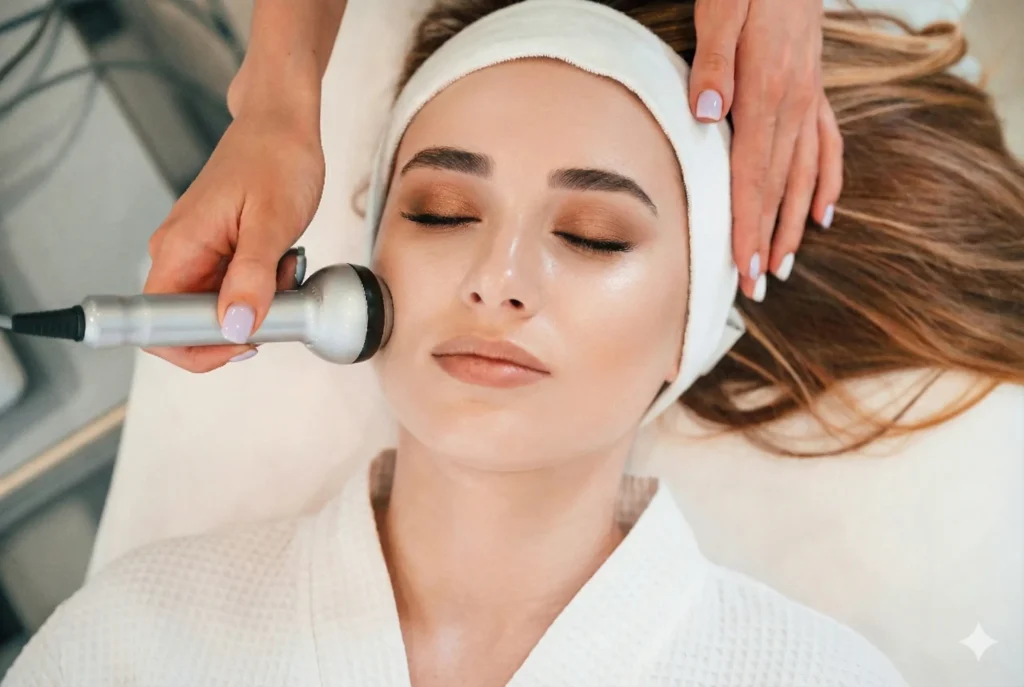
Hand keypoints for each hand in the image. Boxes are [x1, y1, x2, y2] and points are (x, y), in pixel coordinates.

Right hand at [143, 109, 324, 371]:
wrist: (283, 123)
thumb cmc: (276, 157)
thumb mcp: (272, 222)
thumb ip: (253, 278)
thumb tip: (234, 327)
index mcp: (178, 249)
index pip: (158, 329)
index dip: (198, 351)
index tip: (244, 343)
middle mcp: (178, 254)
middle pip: (191, 325)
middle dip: (241, 322)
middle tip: (278, 293)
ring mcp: (197, 253)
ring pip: (220, 309)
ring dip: (258, 302)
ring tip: (283, 264)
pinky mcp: (218, 251)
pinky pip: (235, 289)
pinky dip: (263, 286)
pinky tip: (281, 260)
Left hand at [688, 0, 843, 301]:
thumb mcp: (723, 10)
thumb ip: (713, 61)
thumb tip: (708, 112)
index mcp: (767, 92)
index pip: (753, 176)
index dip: (748, 225)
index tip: (742, 267)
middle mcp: (793, 103)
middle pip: (778, 187)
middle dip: (765, 240)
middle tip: (755, 288)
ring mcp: (808, 99)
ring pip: (804, 174)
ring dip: (792, 223)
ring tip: (782, 266)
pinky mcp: (813, 89)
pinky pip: (827, 144)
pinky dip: (827, 181)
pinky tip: (824, 213)